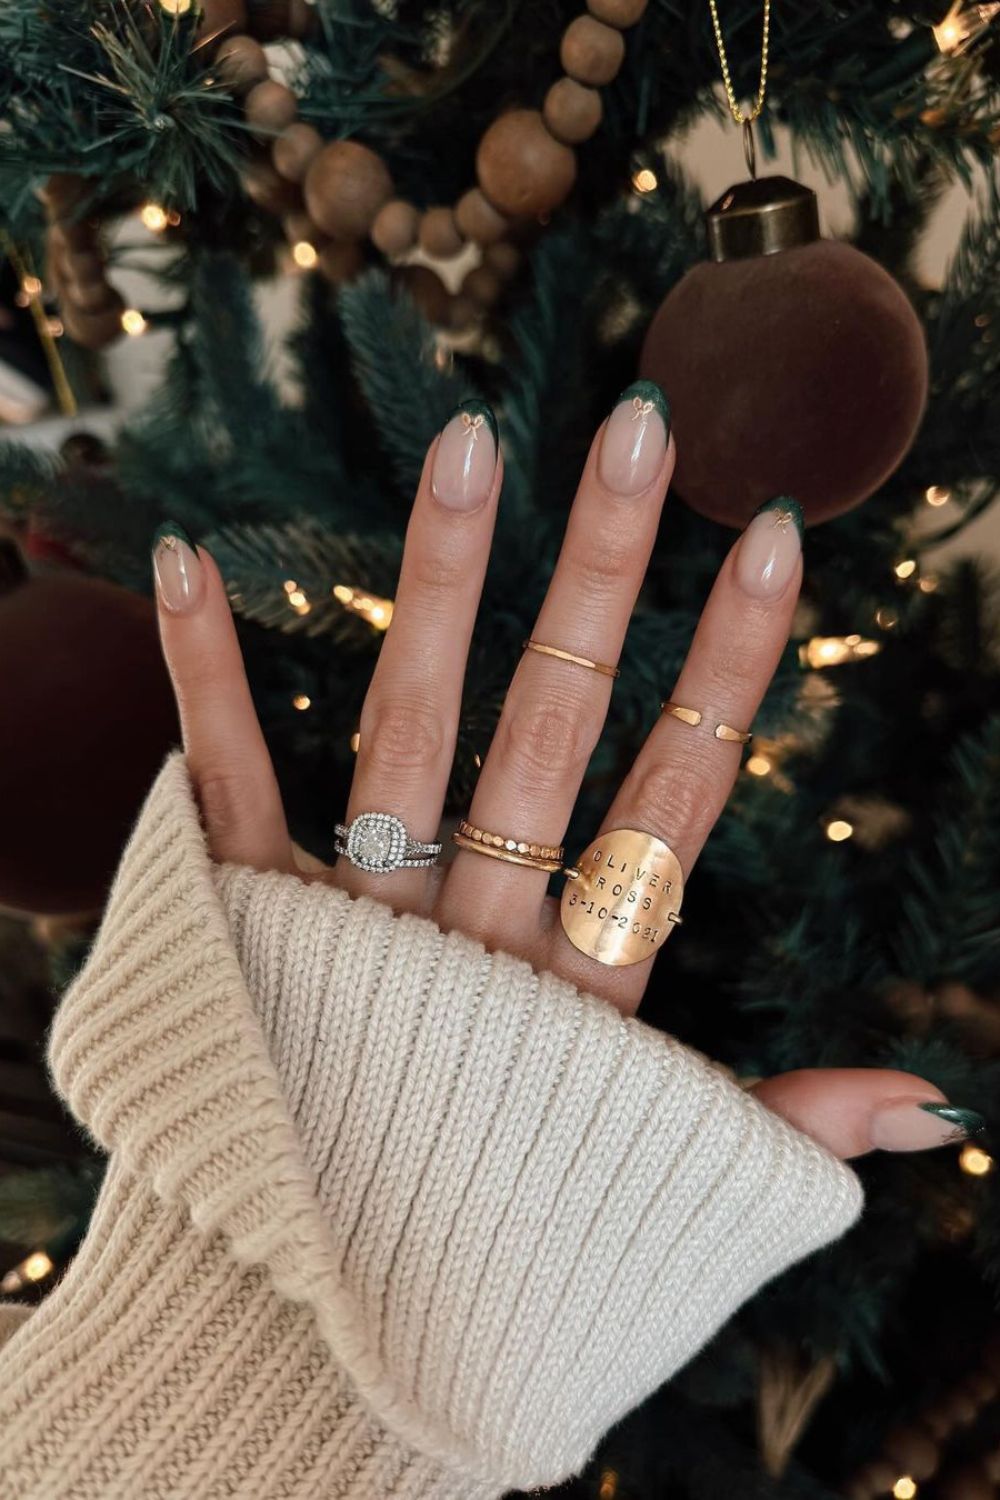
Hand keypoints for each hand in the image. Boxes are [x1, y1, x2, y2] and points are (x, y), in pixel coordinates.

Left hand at [153, 388, 980, 1160]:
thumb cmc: (511, 1238)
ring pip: (406, 730)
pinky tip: (184, 559)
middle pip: (550, 730)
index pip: (678, 800)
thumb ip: (792, 1119)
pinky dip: (200, 677)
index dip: (729, 668)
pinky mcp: (244, 934)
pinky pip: (223, 790)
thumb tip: (943, 1104)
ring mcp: (352, 930)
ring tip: (467, 442)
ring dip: (438, 582)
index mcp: (587, 992)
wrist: (317, 1336)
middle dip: (603, 578)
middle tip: (642, 430)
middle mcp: (473, 940)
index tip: (770, 541)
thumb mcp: (667, 1173)